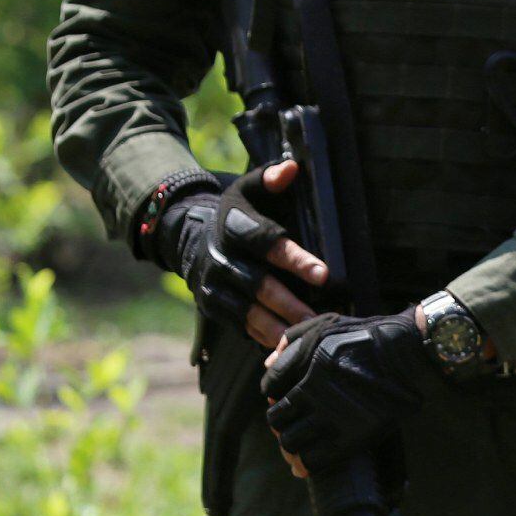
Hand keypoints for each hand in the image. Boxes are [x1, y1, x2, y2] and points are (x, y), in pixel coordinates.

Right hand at [158, 161, 327, 348]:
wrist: (191, 237)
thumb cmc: (239, 212)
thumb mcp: (250, 189)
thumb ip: (271, 178)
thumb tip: (292, 168)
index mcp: (233, 225)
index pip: (266, 243)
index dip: (294, 259)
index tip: (323, 274)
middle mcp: (219, 258)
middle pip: (258, 285)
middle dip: (289, 303)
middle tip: (317, 316)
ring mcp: (213, 286)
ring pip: (247, 312)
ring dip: (276, 327)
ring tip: (304, 338)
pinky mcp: (212, 306)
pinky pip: (239, 326)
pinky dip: (261, 338)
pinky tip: (285, 347)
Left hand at [260, 309, 441, 473]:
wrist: (408, 353)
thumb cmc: (366, 336)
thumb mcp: (326, 323)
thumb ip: (291, 339)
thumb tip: (268, 364)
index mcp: (305, 364)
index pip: (269, 390)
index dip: (275, 394)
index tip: (287, 396)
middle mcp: (314, 392)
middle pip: (275, 419)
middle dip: (280, 420)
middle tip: (294, 420)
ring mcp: (332, 417)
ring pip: (290, 443)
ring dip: (292, 443)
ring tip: (303, 440)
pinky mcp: (351, 438)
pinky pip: (313, 461)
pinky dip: (308, 462)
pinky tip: (313, 458)